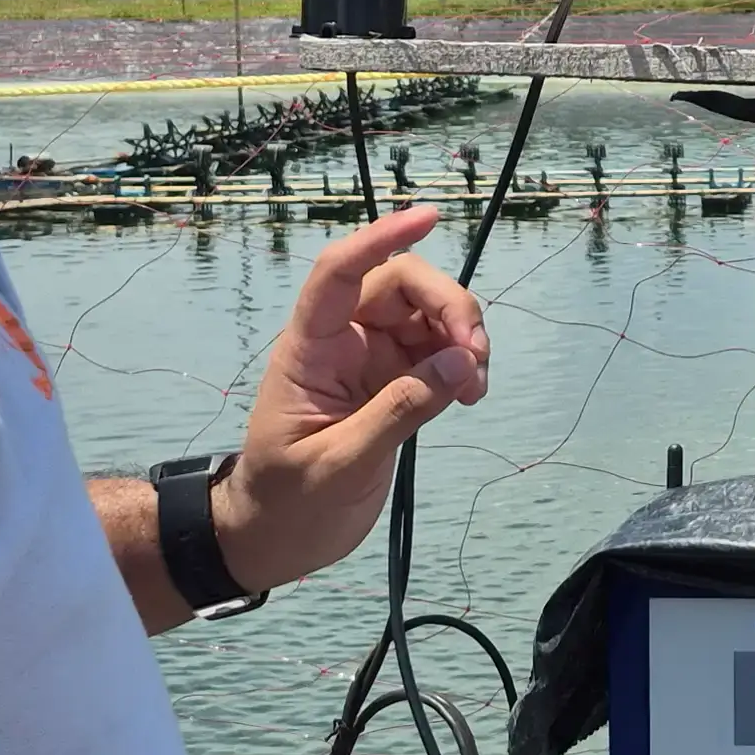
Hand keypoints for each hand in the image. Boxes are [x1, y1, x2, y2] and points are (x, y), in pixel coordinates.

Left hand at [214, 207, 490, 590]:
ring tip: (476, 387)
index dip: (380, 238)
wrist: (278, 537)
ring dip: (463, 336)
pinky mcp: (396, 383)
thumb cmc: (288, 502)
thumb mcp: (339, 464)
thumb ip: (399, 411)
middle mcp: (343, 340)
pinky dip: (463, 364)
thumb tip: (460, 362)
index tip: (428, 217)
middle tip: (476, 355)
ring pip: (429, 316)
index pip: (341, 272)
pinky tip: (471, 394)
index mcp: (311, 347)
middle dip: (448, 305)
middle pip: (402, 286)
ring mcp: (372, 360)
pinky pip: (439, 352)